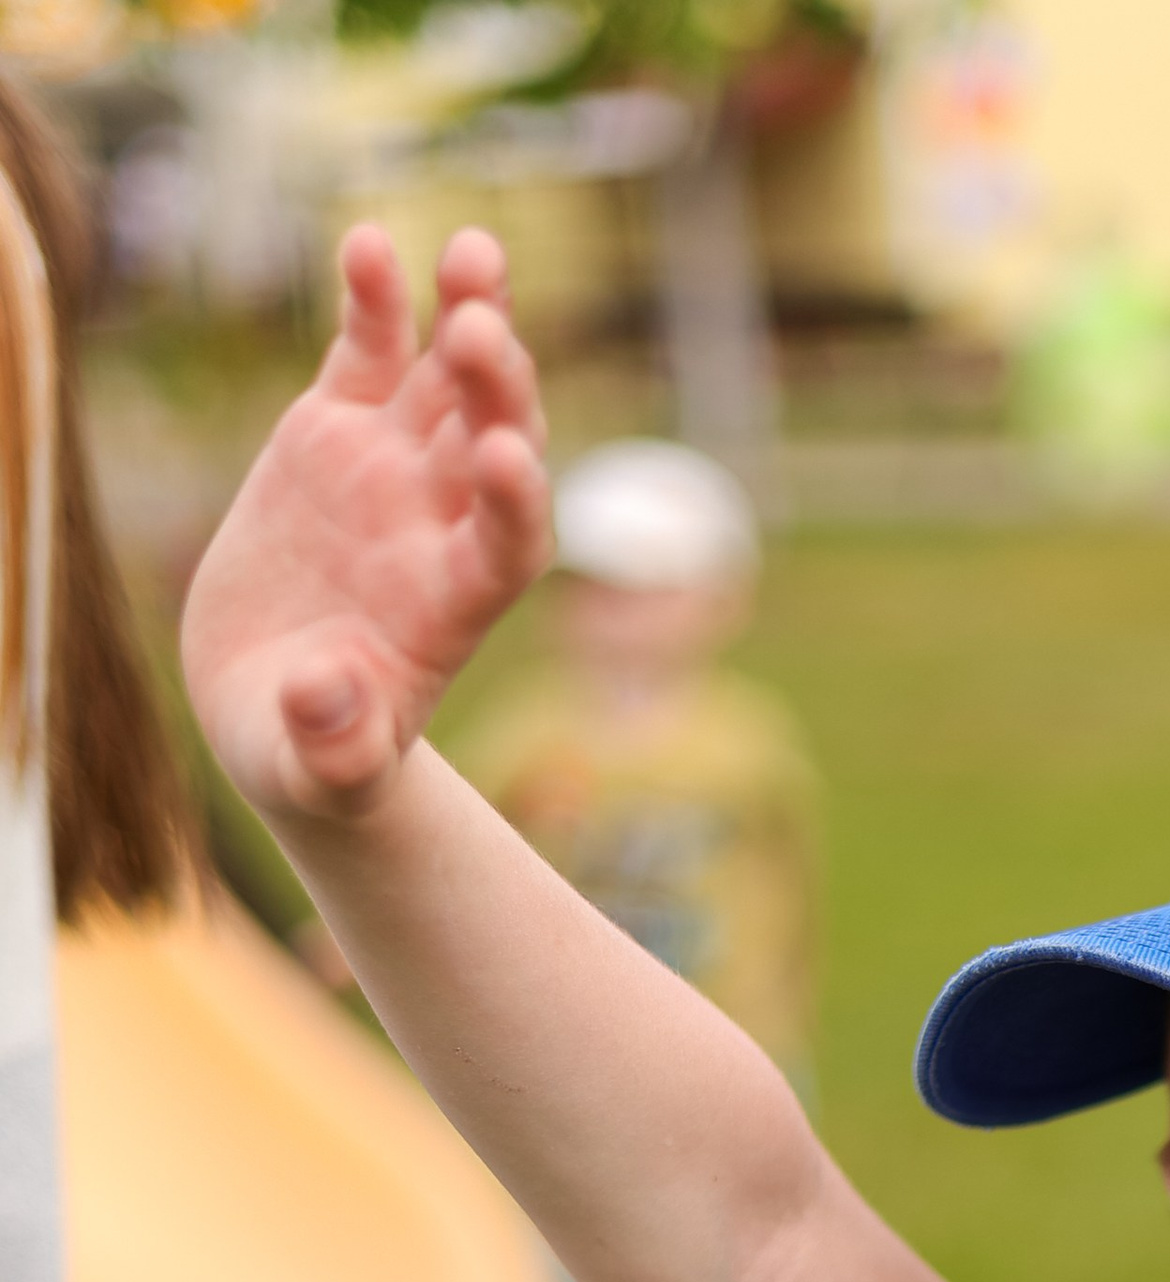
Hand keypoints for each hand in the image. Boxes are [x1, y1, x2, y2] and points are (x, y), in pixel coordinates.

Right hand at [182, 226, 548, 826]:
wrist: (277, 707)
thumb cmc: (312, 754)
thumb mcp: (318, 774)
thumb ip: (336, 749)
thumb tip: (327, 698)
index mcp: (452, 607)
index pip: (510, 546)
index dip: (515, 502)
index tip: (504, 460)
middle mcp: (441, 526)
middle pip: (494, 441)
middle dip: (497, 388)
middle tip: (481, 332)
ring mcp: (396, 470)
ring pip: (451, 380)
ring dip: (471, 315)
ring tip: (478, 252)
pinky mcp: (340, 429)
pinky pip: (370, 351)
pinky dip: (376, 299)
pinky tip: (370, 242)